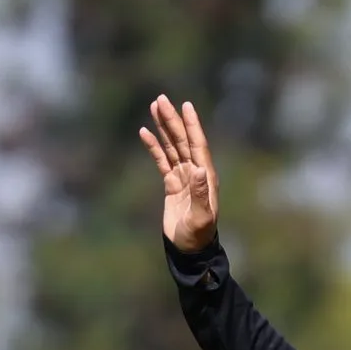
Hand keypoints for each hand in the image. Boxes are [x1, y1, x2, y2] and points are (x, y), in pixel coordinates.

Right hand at [139, 94, 218, 251]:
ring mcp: (183, 177)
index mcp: (205, 177)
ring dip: (164, 127)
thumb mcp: (201, 218)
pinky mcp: (171, 185)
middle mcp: (195, 173)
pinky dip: (154, 147)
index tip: (186, 105)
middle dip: (173, 120)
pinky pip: (162, 161)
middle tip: (161, 99)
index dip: (192, 125)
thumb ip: (200, 194)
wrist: (189, 250)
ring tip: (154, 107)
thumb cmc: (197, 236)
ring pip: (172, 146)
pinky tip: (145, 133)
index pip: (198, 145)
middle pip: (183, 141)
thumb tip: (197, 168)